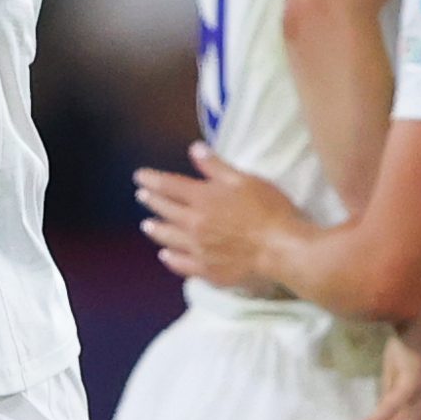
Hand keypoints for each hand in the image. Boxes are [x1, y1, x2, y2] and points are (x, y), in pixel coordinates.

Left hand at [135, 143, 303, 291]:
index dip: (152, 180)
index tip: (139, 176)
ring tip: (146, 225)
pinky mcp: (207, 271)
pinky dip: (171, 259)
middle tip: (142, 196)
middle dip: (151, 201)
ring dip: (156, 230)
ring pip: (169, 238)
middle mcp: (194, 224)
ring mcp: (198, 250)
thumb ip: (216, 166)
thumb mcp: (244, 180)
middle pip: (166, 211)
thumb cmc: (268, 209)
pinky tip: (165, 256)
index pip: (169, 186)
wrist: (281, 249)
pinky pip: (181, 265)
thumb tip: (194, 149)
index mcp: (203, 198)